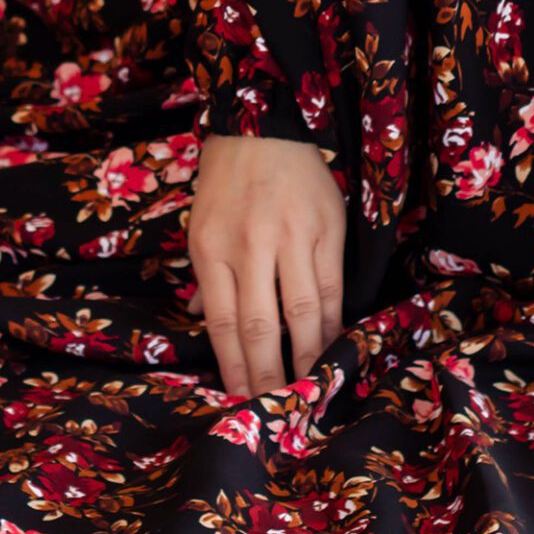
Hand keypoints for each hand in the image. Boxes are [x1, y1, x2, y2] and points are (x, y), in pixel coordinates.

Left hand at [187, 131, 345, 396]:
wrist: (264, 125)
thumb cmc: (226, 180)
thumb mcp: (200, 224)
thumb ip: (207, 276)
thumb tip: (204, 321)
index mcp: (212, 248)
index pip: (224, 324)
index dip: (235, 368)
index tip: (243, 400)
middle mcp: (251, 245)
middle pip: (262, 326)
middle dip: (270, 374)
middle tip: (279, 408)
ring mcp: (292, 237)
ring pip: (302, 312)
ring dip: (307, 357)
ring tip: (310, 388)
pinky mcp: (328, 229)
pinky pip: (332, 287)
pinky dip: (333, 322)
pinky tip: (332, 346)